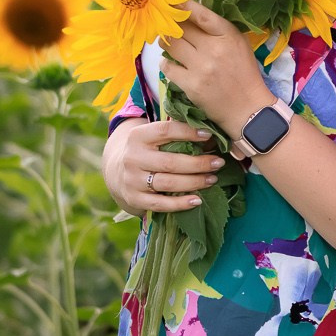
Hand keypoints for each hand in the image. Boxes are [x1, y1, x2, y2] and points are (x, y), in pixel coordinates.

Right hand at [102, 117, 229, 214]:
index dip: (188, 132)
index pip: (165, 130)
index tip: (209, 135)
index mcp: (138, 136)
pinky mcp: (134, 199)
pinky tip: (198, 200)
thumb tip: (212, 138)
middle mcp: (132, 157)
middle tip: (218, 163)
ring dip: (194, 182)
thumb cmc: (148, 151)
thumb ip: (177, 135)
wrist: (117, 172)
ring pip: (168, 183)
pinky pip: (160, 204)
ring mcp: (132, 180)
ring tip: (212, 179)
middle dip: (198, 163)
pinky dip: (181, 204)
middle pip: (170, 162)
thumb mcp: (155, 138)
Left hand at [156, 0, 276, 138]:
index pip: (201, 15)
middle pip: (182, 29)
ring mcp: (201, 67)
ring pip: (171, 45)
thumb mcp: (239, 45)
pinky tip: (170, 63)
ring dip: (165, 42)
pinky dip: (165, 63)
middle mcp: (214, 49)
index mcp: (229, 36)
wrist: (247, 109)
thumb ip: (220, 30)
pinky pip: (168, 67)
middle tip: (166, 24)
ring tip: (166, 42)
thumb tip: (193, 14)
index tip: (173, 1)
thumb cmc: (244, 74)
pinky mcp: (191, 85)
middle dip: (171, 25)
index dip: (184, 6)